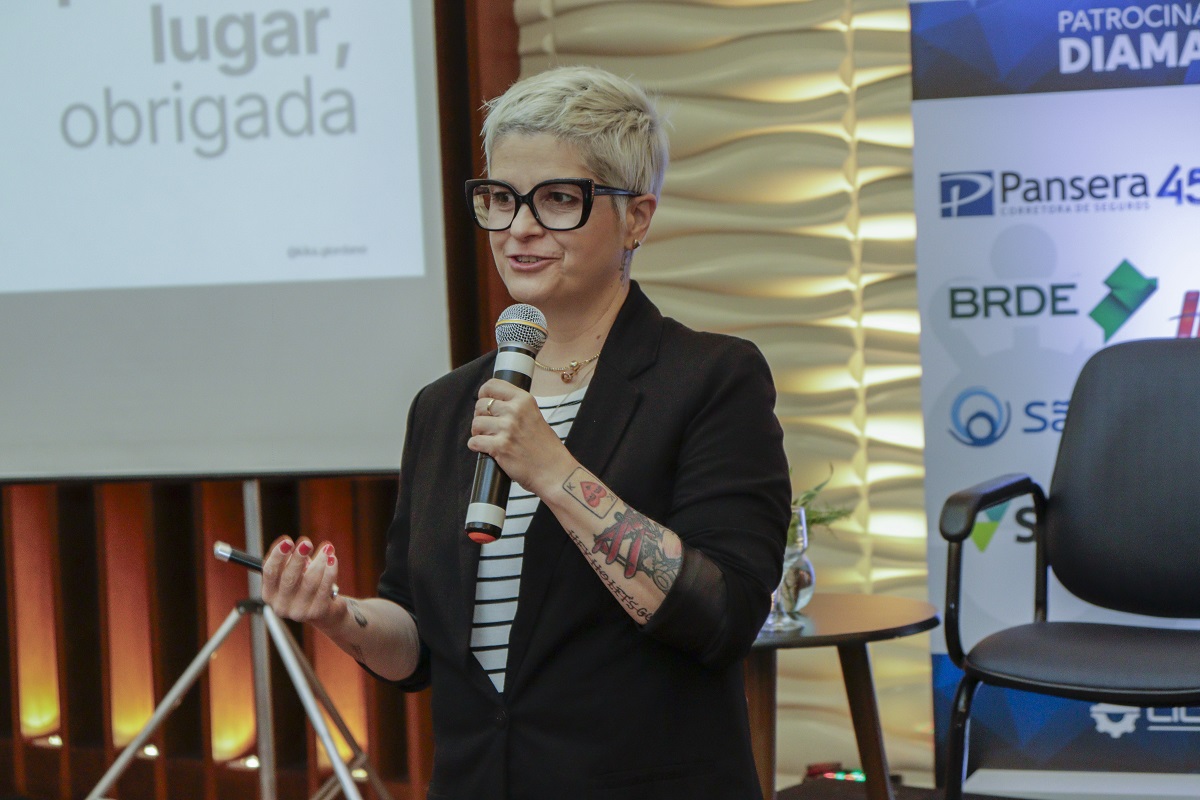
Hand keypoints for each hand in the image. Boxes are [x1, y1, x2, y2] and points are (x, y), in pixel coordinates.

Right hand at [261, 535, 341, 626]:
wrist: (323, 612)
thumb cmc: (303, 586)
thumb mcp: (292, 573)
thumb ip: (289, 559)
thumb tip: (297, 544)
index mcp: (269, 593)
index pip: (270, 572)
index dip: (278, 555)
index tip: (287, 541)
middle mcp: (281, 605)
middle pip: (288, 577)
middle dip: (298, 557)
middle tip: (307, 542)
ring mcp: (299, 612)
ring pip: (310, 581)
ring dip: (319, 561)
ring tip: (327, 548)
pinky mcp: (317, 612)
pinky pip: (325, 587)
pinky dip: (330, 571)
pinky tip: (333, 559)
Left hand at [469, 378, 577, 495]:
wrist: (554, 471)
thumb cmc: (546, 448)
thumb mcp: (535, 416)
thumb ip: (516, 408)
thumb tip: (493, 404)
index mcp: (524, 400)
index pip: (492, 385)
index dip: (483, 394)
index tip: (484, 403)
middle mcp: (515, 411)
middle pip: (480, 405)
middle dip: (481, 417)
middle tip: (489, 428)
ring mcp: (507, 428)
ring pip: (476, 423)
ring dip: (478, 433)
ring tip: (489, 439)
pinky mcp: (500, 446)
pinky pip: (474, 442)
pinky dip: (476, 446)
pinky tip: (487, 449)